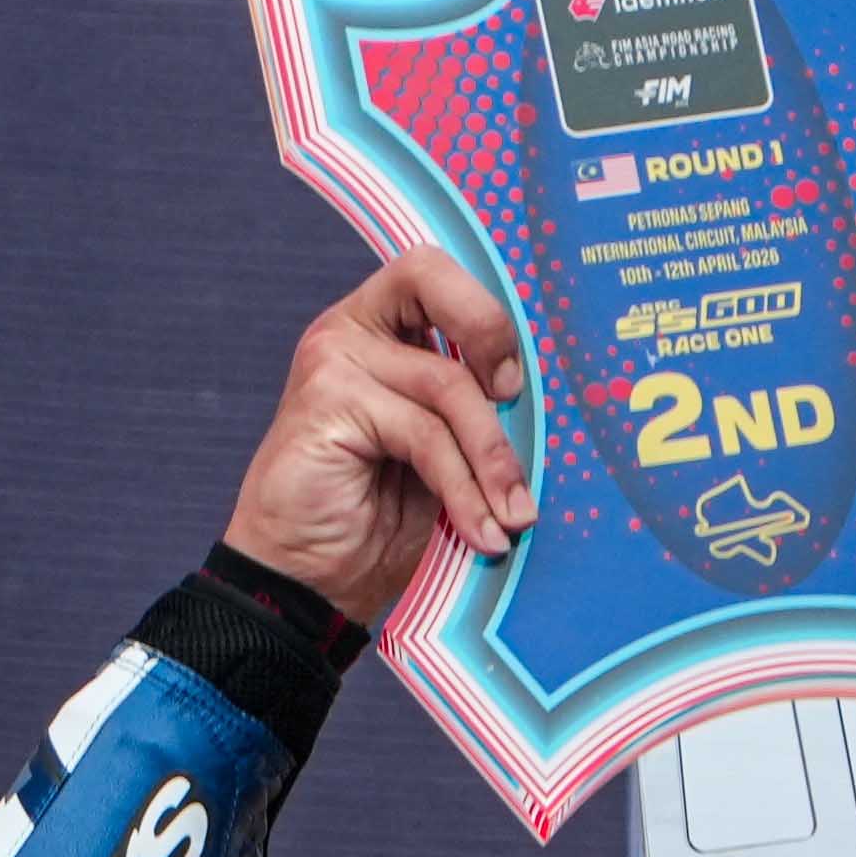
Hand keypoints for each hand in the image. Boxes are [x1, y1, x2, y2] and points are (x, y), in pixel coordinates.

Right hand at [219, 255, 538, 628]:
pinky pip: (425, 434)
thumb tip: (549, 405)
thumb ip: (476, 412)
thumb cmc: (376, 523)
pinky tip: (482, 533)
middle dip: (491, 334)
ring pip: (447, 383)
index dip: (485, 312)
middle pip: (431, 278)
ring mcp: (333, 359)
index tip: (513, 383)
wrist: (305, 584)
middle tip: (516, 403)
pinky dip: (464, 490)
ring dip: (493, 459)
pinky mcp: (325, 400)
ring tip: (513, 519)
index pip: (435, 272)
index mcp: (380, 330)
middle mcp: (351, 330)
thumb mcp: (444, 457)